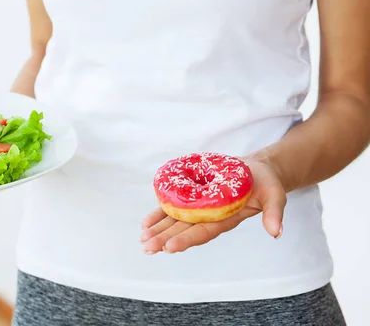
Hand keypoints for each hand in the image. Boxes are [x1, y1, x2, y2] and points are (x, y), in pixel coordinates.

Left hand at [140, 156, 286, 254]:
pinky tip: (145, 223)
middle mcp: (209, 217)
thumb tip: (276, 232)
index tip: (170, 247)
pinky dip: (159, 214)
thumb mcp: (275, 195)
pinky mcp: (193, 197)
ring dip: (158, 229)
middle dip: (165, 239)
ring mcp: (199, 208)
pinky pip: (173, 207)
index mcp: (225, 219)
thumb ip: (274, 213)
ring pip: (175, 221)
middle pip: (184, 230)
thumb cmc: (266, 184)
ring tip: (142, 239)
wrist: (257, 171)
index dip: (187, 239)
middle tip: (147, 247)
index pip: (203, 232)